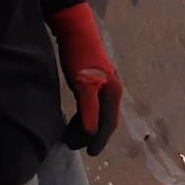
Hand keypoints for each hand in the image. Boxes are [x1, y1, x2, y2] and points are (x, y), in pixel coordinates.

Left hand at [46, 2, 122, 154]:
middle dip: (91, 135)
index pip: (108, 123)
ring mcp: (103, 86)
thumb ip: (88, 109)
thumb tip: (91, 133)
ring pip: (97, 112)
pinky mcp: (92, 81)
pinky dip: (83, 115)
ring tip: (71, 135)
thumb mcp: (83, 85)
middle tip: (74, 145)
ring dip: (86, 126)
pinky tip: (74, 118)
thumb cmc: (80, 58)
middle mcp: (112, 91)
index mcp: (113, 93)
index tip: (90, 154)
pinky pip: (91, 105)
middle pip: (104, 119)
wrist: (75, 31)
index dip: (99, 140)